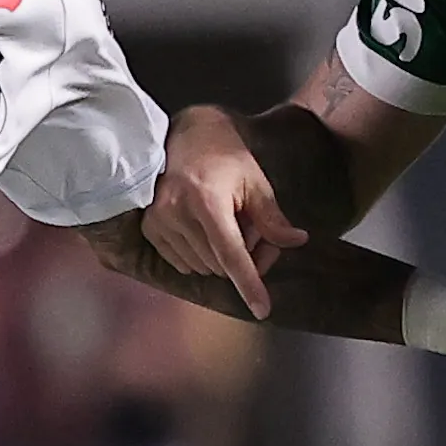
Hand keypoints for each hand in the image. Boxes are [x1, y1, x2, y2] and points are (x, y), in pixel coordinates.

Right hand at [141, 104, 305, 316]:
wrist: (188, 136)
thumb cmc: (226, 157)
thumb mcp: (256, 182)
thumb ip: (273, 218)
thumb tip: (296, 242)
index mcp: (207, 200)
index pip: (231, 254)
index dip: (249, 284)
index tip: (262, 310)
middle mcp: (178, 213)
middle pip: (219, 264)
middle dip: (245, 259)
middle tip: (258, 235)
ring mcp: (160, 221)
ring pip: (201, 267)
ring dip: (221, 259)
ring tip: (231, 227)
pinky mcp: (150, 228)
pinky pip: (182, 263)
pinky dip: (200, 256)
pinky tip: (207, 230)